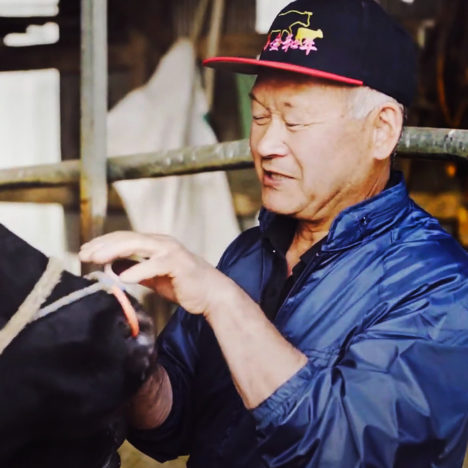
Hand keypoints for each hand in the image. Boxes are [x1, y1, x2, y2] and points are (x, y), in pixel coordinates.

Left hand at [79, 231, 228, 314]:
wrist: (212, 294)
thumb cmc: (185, 285)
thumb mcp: (156, 277)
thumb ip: (138, 271)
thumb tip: (115, 271)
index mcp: (156, 244)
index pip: (125, 238)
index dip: (104, 243)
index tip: (85, 251)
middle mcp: (162, 242)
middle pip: (127, 238)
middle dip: (103, 245)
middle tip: (83, 254)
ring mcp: (171, 251)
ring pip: (137, 245)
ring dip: (114, 251)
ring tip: (96, 260)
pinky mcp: (178, 264)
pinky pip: (154, 265)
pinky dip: (138, 270)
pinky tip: (123, 278)